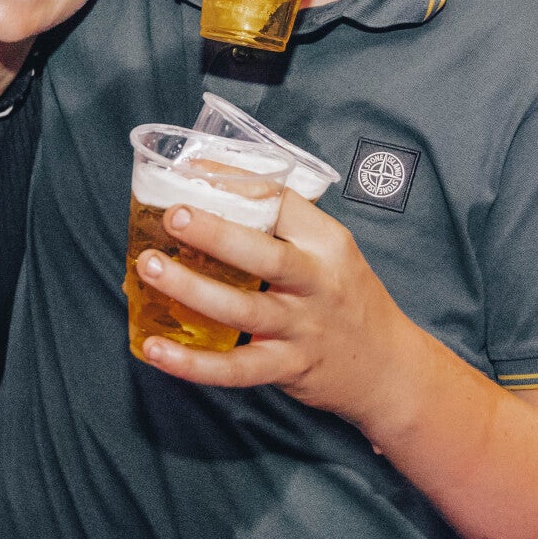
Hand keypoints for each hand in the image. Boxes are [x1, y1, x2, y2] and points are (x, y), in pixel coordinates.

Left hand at [132, 194, 421, 427]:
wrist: (389, 369)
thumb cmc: (348, 299)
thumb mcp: (332, 252)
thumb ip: (285, 226)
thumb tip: (217, 186)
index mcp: (327, 243)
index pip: (283, 204)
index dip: (237, 184)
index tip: (196, 169)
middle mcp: (318, 283)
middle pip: (265, 255)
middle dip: (215, 233)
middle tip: (173, 216)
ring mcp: (303, 328)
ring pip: (243, 310)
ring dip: (192, 289)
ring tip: (148, 268)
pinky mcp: (289, 367)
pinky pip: (235, 368)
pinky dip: (192, 363)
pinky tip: (155, 350)